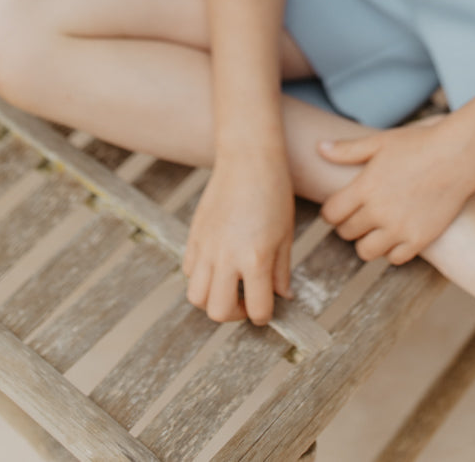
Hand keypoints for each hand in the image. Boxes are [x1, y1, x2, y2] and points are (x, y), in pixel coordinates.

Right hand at [183, 148, 294, 324]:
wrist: (248, 158)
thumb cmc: (274, 192)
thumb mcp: (286, 235)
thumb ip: (281, 272)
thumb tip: (281, 297)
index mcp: (255, 258)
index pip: (258, 309)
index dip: (265, 315)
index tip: (268, 308)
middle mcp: (226, 257)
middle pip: (218, 311)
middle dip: (235, 314)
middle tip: (247, 300)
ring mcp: (206, 246)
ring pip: (196, 296)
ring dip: (213, 299)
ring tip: (229, 285)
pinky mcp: (194, 235)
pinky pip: (188, 271)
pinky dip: (201, 276)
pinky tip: (218, 264)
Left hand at [317, 116, 474, 263]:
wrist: (457, 156)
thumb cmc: (417, 144)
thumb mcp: (379, 142)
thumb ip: (347, 150)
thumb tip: (319, 148)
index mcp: (365, 187)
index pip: (331, 214)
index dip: (331, 212)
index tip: (339, 208)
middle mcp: (378, 212)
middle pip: (346, 233)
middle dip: (348, 224)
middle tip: (358, 215)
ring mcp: (399, 228)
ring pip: (366, 252)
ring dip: (367, 241)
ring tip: (375, 228)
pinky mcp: (419, 240)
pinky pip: (394, 259)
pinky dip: (392, 251)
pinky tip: (396, 235)